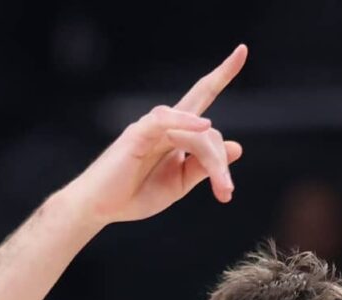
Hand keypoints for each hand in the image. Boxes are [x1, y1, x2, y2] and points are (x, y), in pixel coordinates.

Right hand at [60, 45, 246, 226]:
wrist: (99, 207)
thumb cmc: (134, 194)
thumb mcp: (178, 184)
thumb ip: (203, 166)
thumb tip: (237, 146)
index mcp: (176, 133)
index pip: (202, 96)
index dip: (221, 74)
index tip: (242, 50)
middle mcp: (165, 124)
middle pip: (207, 130)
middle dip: (221, 161)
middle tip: (226, 192)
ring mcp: (150, 127)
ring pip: (195, 133)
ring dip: (212, 161)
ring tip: (221, 189)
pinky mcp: (136, 134)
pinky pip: (164, 121)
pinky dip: (185, 121)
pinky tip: (203, 126)